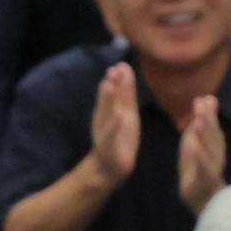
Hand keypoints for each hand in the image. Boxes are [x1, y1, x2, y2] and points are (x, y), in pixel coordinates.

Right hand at [90, 63, 141, 183]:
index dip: (121, 81)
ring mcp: (106, 130)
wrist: (108, 166)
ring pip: (108, 113)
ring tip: (109, 85)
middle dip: (112, 85)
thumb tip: (124, 70)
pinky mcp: (108, 144)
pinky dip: (114, 124)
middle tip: (113, 70)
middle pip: (110, 100)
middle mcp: (108, 118)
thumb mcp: (124, 114)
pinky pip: (112, 134)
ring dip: (108, 99)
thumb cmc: (119, 137)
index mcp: (115, 111)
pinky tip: (118, 115)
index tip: (123, 65)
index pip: (119, 94)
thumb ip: (124, 93)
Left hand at [177, 94, 226, 213]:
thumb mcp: (198, 144)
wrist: (204, 202)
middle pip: (214, 139)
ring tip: (198, 121)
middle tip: (202, 104)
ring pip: (210, 152)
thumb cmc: (200, 171)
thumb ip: (205, 123)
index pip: (213, 130)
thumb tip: (208, 97)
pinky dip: (199, 157)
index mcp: (214, 148)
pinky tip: (193, 145)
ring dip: (206, 136)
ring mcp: (211, 172)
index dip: (211, 115)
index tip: (206, 98)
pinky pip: (203, 170)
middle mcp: (216, 159)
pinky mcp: (203, 184)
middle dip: (209, 121)